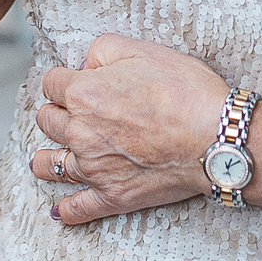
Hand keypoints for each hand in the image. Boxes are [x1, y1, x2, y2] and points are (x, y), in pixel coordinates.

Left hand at [31, 34, 229, 224]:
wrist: (216, 136)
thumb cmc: (186, 90)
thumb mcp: (144, 49)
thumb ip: (104, 50)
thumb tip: (86, 63)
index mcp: (83, 93)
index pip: (52, 82)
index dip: (64, 79)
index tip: (75, 81)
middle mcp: (80, 131)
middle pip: (47, 121)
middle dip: (55, 112)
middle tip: (68, 113)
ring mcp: (94, 167)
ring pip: (49, 165)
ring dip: (45, 159)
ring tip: (45, 158)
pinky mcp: (112, 196)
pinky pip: (78, 209)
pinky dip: (66, 211)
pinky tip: (59, 210)